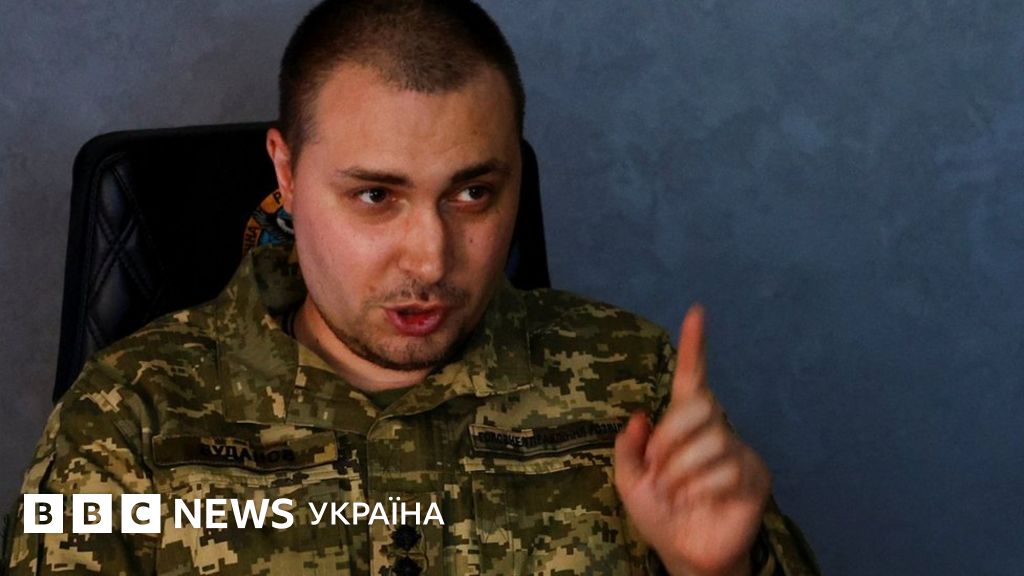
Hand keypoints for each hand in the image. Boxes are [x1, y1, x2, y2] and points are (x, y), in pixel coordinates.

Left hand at [614, 306, 770, 575]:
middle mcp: (715, 429)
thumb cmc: (659, 513)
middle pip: (699, 406)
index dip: (693, 346)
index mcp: (684, 425)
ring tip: (679, 492)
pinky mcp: (755, 476)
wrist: (685, 553)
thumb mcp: (629, 481)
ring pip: (712, 441)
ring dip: (683, 471)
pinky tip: (701, 502)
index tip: (695, 313)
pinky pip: (728, 469)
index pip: (691, 379)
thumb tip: (640, 416)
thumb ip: (628, 449)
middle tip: (659, 470)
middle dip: (670, 439)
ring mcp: (738, 451)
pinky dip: (703, 488)